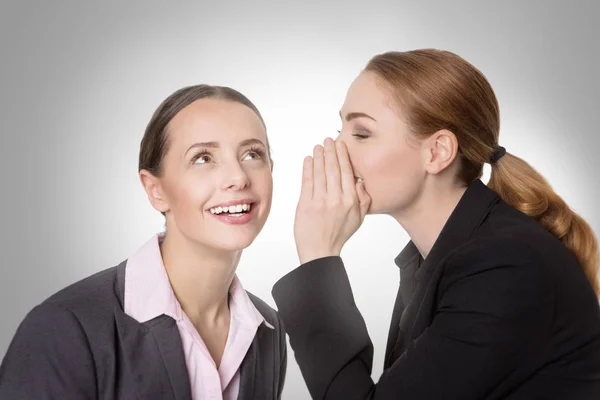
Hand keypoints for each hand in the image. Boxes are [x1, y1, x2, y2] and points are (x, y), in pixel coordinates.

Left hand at [293, 137, 370, 263]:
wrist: (320, 251)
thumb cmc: (338, 235)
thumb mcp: (358, 218)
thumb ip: (363, 199)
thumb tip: (360, 181)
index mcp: (351, 201)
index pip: (346, 172)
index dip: (342, 156)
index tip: (340, 145)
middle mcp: (336, 199)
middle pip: (332, 169)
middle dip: (330, 151)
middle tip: (328, 139)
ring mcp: (320, 201)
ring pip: (319, 173)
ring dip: (318, 156)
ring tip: (317, 146)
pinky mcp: (305, 205)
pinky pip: (307, 182)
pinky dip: (307, 169)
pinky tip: (308, 159)